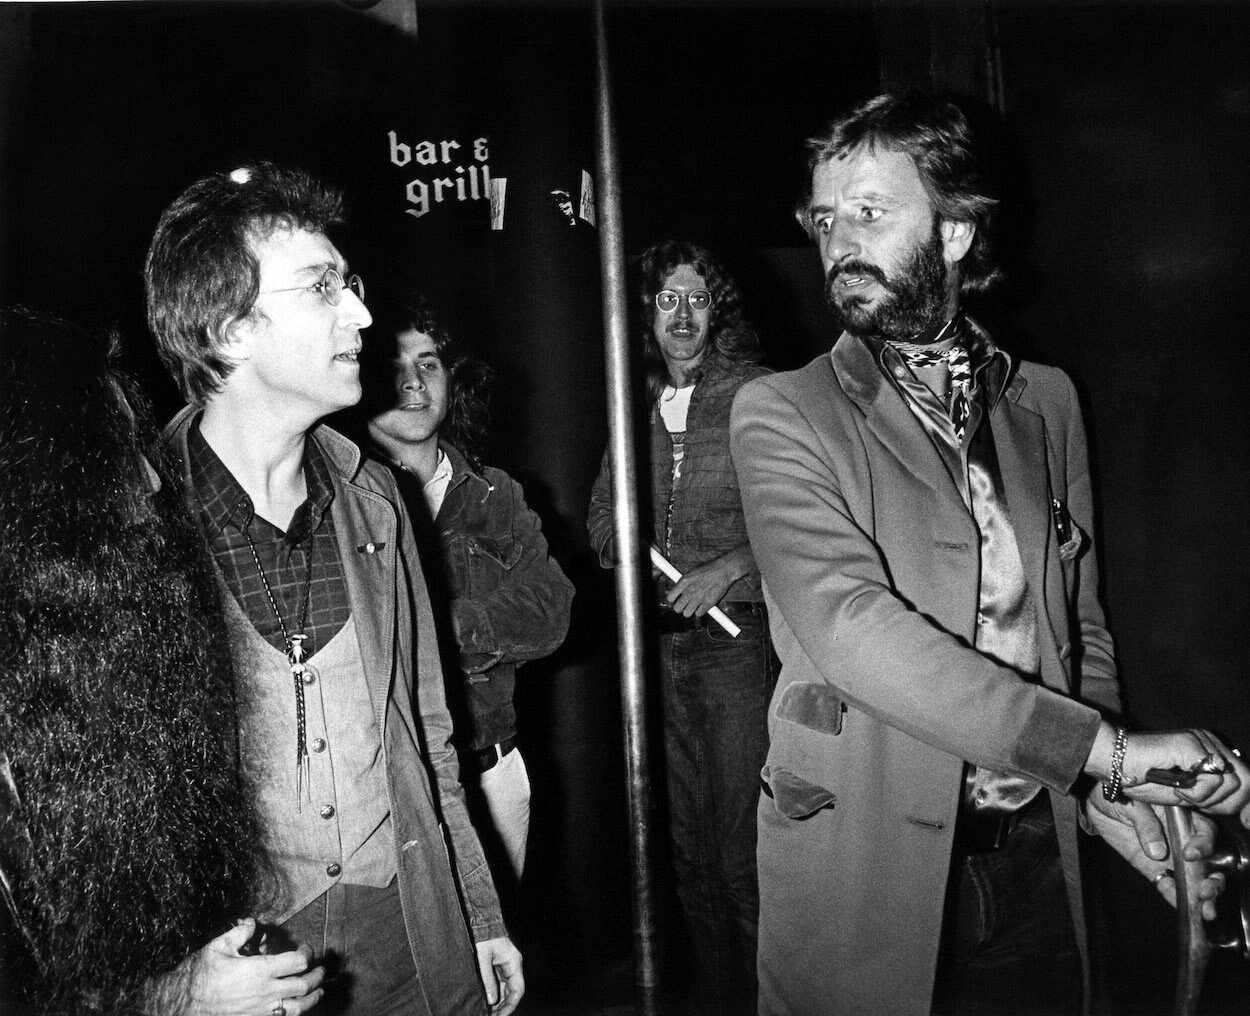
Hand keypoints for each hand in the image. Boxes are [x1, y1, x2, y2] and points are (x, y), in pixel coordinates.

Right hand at [147, 918, 324, 1015]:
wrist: (183, 1007)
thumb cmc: (199, 977)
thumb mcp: (217, 947)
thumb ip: (239, 932)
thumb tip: (252, 922)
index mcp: (259, 971)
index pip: (298, 962)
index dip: (307, 953)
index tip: (306, 949)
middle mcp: (265, 992)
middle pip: (303, 985)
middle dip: (316, 975)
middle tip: (320, 969)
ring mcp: (261, 1011)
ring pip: (298, 1007)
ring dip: (313, 998)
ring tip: (318, 991)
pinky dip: (294, 1012)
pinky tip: (295, 1007)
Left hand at [475, 936, 523, 1015]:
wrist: (480, 921)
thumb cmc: (483, 935)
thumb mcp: (483, 957)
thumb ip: (487, 978)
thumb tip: (491, 1000)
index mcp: (514, 962)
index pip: (517, 989)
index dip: (511, 1005)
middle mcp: (512, 966)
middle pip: (512, 992)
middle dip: (503, 1006)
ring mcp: (505, 967)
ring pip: (505, 990)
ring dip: (497, 1002)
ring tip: (487, 1013)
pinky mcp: (497, 967)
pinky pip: (498, 984)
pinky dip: (493, 995)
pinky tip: (486, 1003)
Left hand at [665, 548, 749, 617]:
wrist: (723, 570)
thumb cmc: (709, 569)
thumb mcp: (692, 572)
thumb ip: (683, 583)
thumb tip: (676, 590)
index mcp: (684, 582)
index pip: (670, 598)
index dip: (672, 601)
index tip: (675, 601)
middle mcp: (689, 591)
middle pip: (677, 609)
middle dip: (680, 608)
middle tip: (685, 605)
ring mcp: (698, 598)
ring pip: (686, 614)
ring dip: (690, 611)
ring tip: (694, 605)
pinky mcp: (708, 603)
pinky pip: (699, 614)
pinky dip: (700, 611)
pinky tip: (703, 605)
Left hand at [1084, 794, 1224, 919]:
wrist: (1094, 800)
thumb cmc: (1117, 792)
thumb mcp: (1130, 802)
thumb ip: (1145, 823)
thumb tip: (1157, 852)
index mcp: (1181, 815)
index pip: (1204, 831)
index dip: (1203, 844)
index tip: (1190, 854)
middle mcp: (1181, 837)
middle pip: (1209, 860)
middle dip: (1212, 878)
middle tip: (1206, 891)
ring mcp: (1168, 855)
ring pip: (1193, 877)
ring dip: (1201, 894)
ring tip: (1205, 910)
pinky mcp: (1152, 867)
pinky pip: (1166, 883)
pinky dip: (1173, 895)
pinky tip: (1181, 906)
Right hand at [1119, 729, 1249, 818]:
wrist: (1114, 762)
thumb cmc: (1141, 778)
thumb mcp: (1187, 795)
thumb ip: (1216, 798)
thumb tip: (1248, 814)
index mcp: (1209, 750)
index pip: (1247, 778)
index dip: (1246, 803)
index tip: (1246, 822)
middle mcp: (1209, 741)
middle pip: (1246, 781)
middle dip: (1226, 804)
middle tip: (1198, 805)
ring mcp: (1201, 741)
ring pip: (1231, 783)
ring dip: (1206, 798)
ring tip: (1181, 793)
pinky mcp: (1191, 745)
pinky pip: (1212, 780)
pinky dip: (1197, 793)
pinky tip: (1177, 788)